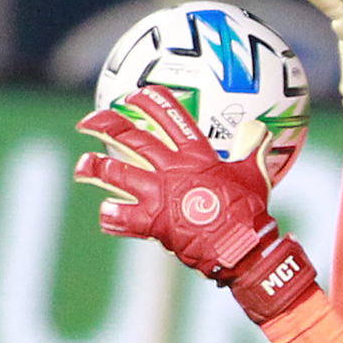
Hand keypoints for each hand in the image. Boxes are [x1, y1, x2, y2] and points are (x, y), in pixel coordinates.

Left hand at [74, 87, 317, 323]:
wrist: (242, 247)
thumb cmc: (249, 212)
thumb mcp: (255, 175)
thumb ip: (252, 148)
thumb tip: (258, 127)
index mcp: (196, 156)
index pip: (171, 118)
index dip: (150, 102)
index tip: (135, 95)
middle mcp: (172, 170)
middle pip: (131, 139)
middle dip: (105, 125)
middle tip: (88, 121)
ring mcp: (159, 195)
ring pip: (116, 173)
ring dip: (96, 167)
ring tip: (84, 166)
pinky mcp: (153, 222)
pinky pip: (122, 217)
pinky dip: (112, 215)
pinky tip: (107, 213)